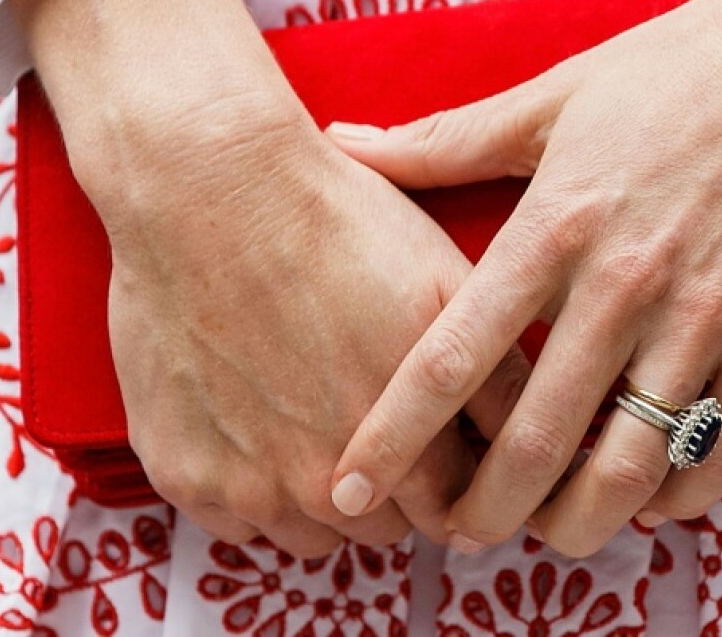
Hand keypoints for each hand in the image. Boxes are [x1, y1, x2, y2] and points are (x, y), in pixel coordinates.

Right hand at [12, 0, 529, 556]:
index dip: (468, 482)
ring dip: (331, 497)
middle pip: (392, 529)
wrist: (209, 187)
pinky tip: (265, 422)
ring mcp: (254, 486)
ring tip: (326, 419)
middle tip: (394, 428)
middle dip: (406, 491)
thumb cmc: (335, 219)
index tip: (458, 457)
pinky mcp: (186, 475)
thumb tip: (534, 428)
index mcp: (411, 441)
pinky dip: (258, 489)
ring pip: (316, 536)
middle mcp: (333, 482)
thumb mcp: (447, 284)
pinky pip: (240, 524)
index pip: (462, 510)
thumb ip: (498, 375)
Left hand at [326, 0, 721, 557]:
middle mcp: (625, 281)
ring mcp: (709, 314)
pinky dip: (678, 494)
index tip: (349, 488)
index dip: (391, 436)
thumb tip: (345, 144)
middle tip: (461, 533)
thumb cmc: (678, 65)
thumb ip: (446, 139)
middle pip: (534, 440)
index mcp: (556, 223)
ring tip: (551, 531)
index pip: (451, 357)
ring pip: (629, 464)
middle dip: (484, 510)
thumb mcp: (553, 94)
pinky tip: (650, 496)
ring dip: (578, 522)